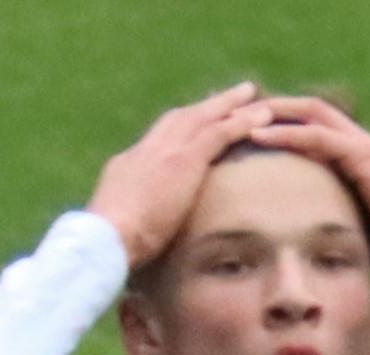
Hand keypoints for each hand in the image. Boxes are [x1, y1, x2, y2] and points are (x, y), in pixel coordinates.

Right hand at [88, 83, 275, 272]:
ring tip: (250, 93)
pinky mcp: (185, 159)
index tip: (191, 125)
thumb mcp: (118, 230)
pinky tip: (263, 116)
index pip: (155, 143)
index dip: (176, 132)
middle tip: (225, 98)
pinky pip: (220, 132)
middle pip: (179, 119)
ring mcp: (166, 151)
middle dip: (202, 108)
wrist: (106, 236)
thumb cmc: (108, 246)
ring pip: (202, 117)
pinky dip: (242, 122)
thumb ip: (130, 226)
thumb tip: (135, 241)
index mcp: (127, 166)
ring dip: (227, 104)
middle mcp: (146, 150)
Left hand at [251, 98, 369, 275]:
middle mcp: (359, 147)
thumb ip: (341, 230)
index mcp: (359, 162)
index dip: (287, 127)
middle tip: (239, 115)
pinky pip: (318, 136)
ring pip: (311, 114)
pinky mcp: (363, 157)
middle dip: (275, 110)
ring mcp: (362, 148)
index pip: (318, 130)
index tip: (253, 133)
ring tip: (239, 116)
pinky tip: (259, 135)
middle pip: (310, 111)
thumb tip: (317, 255)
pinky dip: (287, 133)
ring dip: (274, 113)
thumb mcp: (364, 235)